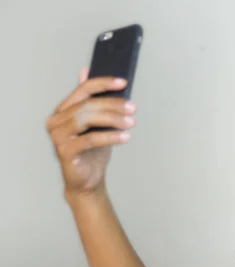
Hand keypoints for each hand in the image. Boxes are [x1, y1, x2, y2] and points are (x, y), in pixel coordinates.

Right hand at [45, 67, 135, 198]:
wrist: (87, 181)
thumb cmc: (92, 152)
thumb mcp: (97, 124)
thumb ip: (93, 101)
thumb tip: (86, 70)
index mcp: (63, 110)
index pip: (83, 90)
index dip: (104, 84)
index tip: (124, 82)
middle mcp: (56, 121)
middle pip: (87, 105)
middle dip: (113, 105)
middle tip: (133, 108)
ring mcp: (58, 136)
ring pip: (87, 120)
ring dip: (113, 119)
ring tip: (131, 122)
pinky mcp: (64, 151)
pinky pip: (90, 139)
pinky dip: (110, 136)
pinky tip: (125, 137)